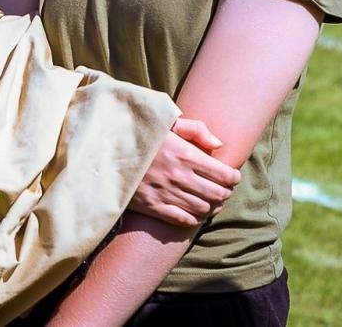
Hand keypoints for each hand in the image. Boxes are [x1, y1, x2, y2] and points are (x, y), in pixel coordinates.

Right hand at [126, 117, 241, 227]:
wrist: (107, 149)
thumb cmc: (141, 132)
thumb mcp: (168, 122)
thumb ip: (197, 129)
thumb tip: (219, 145)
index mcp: (186, 154)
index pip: (224, 175)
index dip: (234, 177)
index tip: (233, 176)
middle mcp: (179, 177)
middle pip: (217, 194)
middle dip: (225, 193)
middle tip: (224, 190)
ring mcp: (166, 194)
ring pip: (202, 209)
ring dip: (212, 207)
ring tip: (213, 202)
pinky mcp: (153, 207)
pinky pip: (182, 220)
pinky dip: (194, 219)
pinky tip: (196, 214)